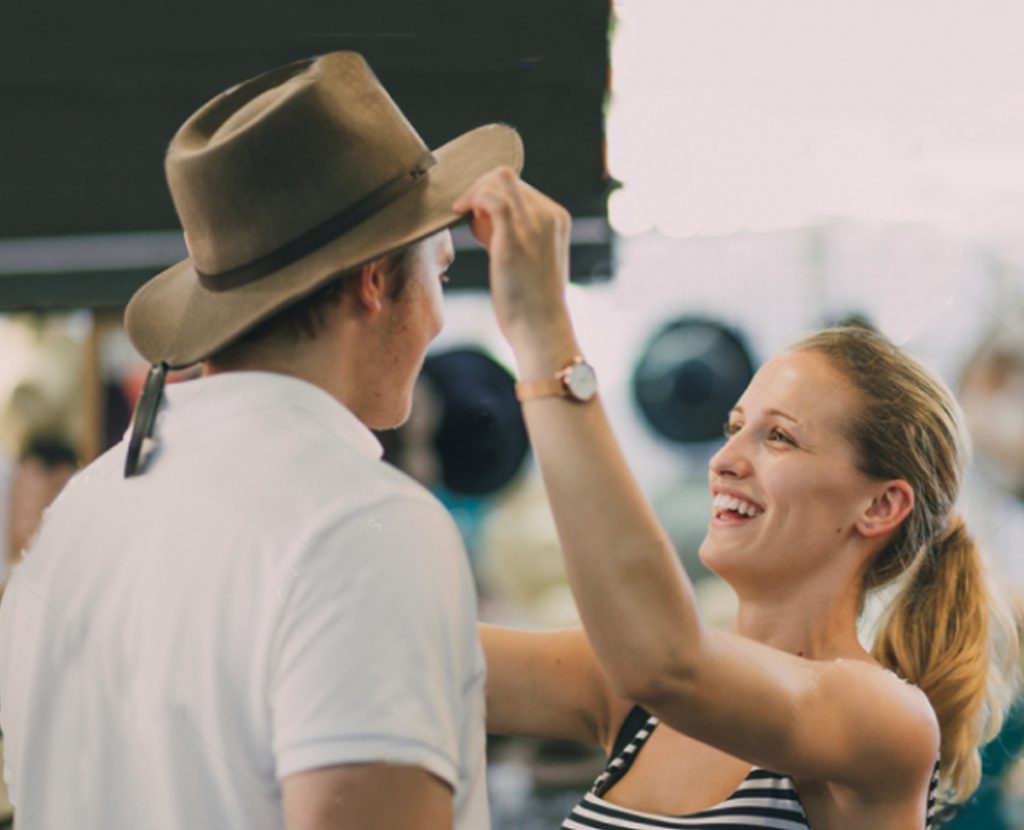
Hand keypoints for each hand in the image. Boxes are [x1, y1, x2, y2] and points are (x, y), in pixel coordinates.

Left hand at [453, 168, 573, 355]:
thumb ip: (513, 234)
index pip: (519, 187)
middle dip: (481, 191)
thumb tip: (480, 219)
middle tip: (468, 219)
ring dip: (474, 193)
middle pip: (507, 178)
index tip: (479, 220)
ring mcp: (534, 224)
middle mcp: (549, 215)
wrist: (540, 328)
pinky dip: (472, 199)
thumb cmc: (530, 301)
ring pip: (499, 180)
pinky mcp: (514, 237)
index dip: (493, 197)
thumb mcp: (529, 258)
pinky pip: (490, 198)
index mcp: (557, 218)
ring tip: (464, 216)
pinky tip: (460, 213)